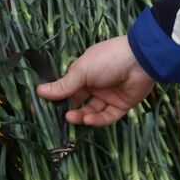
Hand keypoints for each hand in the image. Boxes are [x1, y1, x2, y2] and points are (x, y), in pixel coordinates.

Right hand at [36, 36, 154, 126]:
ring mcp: (108, 96)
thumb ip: (63, 85)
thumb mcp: (81, 71)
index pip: (66, 88)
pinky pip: (106, 116)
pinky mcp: (121, 106)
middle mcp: (94, 85)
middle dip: (67, 110)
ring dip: (80, 116)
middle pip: (77, 102)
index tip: (39, 108)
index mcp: (83, 73)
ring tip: (71, 118)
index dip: (54, 98)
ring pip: (91, 111)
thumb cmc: (107, 59)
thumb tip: (39, 91)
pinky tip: (87, 119)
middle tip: (56, 119)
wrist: (141, 60)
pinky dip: (97, 120)